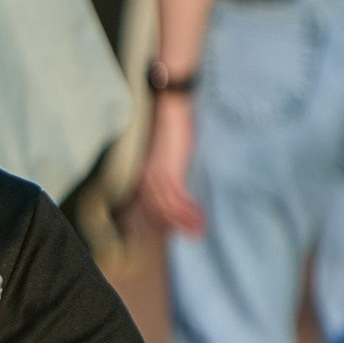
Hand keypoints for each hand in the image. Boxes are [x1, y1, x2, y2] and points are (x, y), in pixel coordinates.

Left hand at [137, 93, 203, 236]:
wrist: (171, 106)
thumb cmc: (173, 125)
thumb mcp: (169, 152)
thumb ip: (171, 168)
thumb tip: (181, 183)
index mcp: (144, 173)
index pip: (148, 205)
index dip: (161, 220)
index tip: (173, 231)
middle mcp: (146, 177)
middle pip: (157, 210)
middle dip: (174, 225)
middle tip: (192, 236)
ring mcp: (156, 175)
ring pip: (167, 207)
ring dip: (184, 221)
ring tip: (199, 232)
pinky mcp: (168, 170)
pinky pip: (177, 198)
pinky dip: (188, 211)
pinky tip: (199, 218)